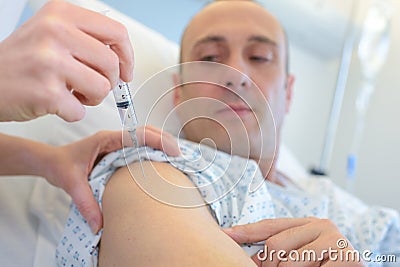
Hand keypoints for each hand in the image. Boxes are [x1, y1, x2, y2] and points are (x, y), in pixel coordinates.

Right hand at [0, 0, 133, 121]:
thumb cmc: (22, 60)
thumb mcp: (51, 32)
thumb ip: (85, 38)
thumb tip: (122, 58)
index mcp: (61, 14)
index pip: (116, 32)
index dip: (127, 56)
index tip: (125, 70)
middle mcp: (55, 32)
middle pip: (112, 64)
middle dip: (108, 81)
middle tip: (92, 86)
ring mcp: (50, 62)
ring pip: (102, 88)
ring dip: (92, 98)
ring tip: (73, 94)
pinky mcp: (46, 92)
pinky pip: (81, 110)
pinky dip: (73, 112)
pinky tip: (57, 104)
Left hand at [44, 126, 179, 233]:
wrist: (52, 163)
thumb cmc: (61, 165)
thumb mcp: (72, 183)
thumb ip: (86, 203)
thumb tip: (99, 224)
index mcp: (106, 139)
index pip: (138, 134)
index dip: (158, 140)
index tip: (173, 151)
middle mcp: (115, 139)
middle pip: (148, 132)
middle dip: (166, 140)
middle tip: (181, 155)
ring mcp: (119, 145)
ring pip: (146, 138)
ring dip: (162, 145)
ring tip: (177, 158)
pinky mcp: (120, 152)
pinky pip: (141, 148)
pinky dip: (155, 152)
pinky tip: (163, 163)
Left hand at [223, 217, 364, 265]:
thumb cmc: (328, 266)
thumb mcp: (304, 254)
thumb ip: (280, 250)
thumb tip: (250, 258)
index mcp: (309, 223)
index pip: (270, 226)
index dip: (245, 231)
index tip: (224, 234)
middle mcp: (322, 225)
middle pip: (275, 244)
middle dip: (271, 265)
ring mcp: (335, 240)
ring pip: (288, 262)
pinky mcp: (345, 257)